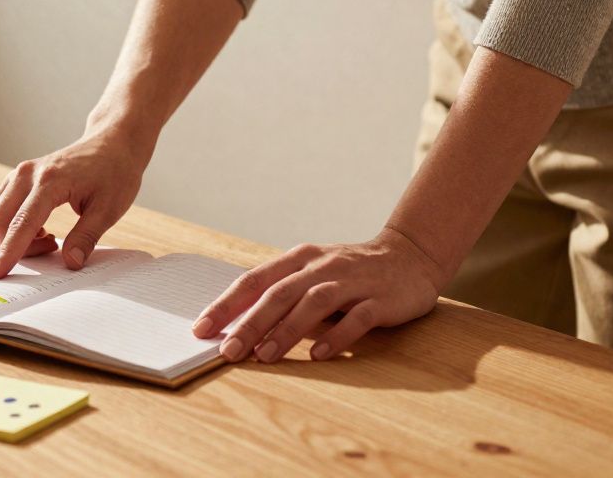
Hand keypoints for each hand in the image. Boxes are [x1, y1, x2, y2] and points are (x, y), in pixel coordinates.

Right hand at [0, 128, 147, 278]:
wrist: (111, 143)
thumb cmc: (113, 172)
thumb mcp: (108, 209)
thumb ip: (86, 238)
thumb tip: (70, 263)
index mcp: (49, 181)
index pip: (20, 224)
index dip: (7, 253)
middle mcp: (26, 175)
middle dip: (10, 248)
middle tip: (49, 250)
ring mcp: (19, 174)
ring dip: (9, 238)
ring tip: (45, 238)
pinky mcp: (17, 178)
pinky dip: (10, 226)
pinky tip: (39, 227)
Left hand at [191, 227, 449, 362]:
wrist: (411, 256)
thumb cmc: (350, 272)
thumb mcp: (311, 274)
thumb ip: (281, 294)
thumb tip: (236, 324)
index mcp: (298, 259)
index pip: (255, 280)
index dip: (227, 304)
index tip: (201, 329)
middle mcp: (321, 267)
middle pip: (279, 293)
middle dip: (250, 323)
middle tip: (228, 351)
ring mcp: (352, 281)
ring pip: (314, 303)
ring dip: (287, 330)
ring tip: (265, 356)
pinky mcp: (381, 299)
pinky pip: (357, 318)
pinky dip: (337, 336)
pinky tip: (318, 355)